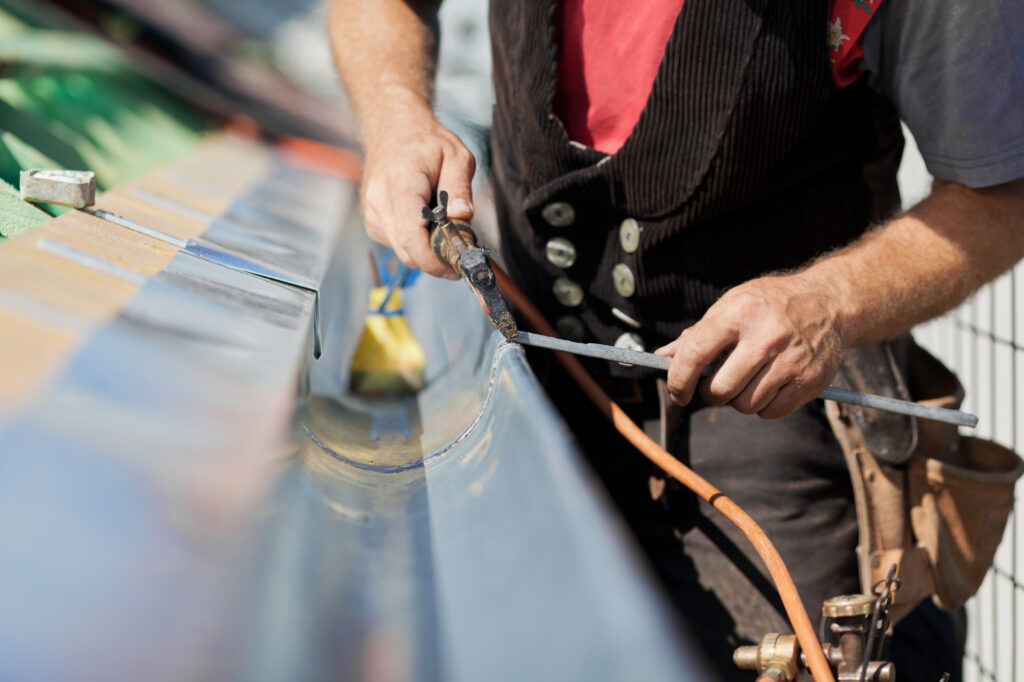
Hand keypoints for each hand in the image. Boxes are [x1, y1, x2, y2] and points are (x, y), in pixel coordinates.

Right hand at [360, 101, 475, 278]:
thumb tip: (463, 217)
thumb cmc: (426, 142)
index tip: (456, 266)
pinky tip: (427, 224)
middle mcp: (378, 202)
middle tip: (461, 252)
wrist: (393, 129)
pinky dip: (416, 244)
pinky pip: (398, 245)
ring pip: (403, 252)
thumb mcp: (456, 156)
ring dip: (427, 251)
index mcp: (399, 184)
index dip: (434, 260)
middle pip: (407, 252)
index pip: (410, 237)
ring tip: (445, 229)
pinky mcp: (373, 222)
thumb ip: (460, 188)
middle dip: (436, 260)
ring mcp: (372, 214)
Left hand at [655, 273, 845, 418]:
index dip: (678, 379)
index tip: (677, 392)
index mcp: (739, 313)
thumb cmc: (770, 304)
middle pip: (720, 390)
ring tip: (747, 379)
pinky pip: (771, 412)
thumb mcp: (731, 304)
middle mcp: (766, 336)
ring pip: (745, 405)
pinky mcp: (810, 380)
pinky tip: (768, 384)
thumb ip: (698, 334)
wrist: (829, 302)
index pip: (695, 353)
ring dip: (738, 400)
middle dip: (710, 393)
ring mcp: (791, 360)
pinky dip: (764, 406)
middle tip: (716, 384)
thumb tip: (663, 357)